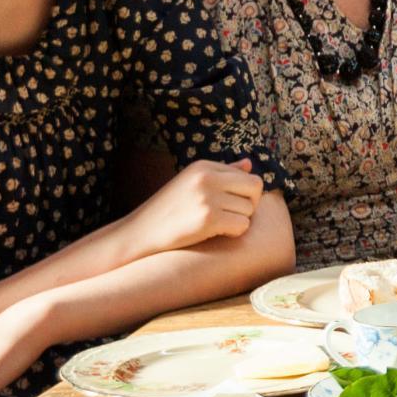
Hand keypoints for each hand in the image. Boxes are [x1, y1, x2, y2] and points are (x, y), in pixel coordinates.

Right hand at [122, 158, 263, 259]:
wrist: (141, 232)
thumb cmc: (169, 209)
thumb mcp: (192, 183)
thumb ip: (222, 173)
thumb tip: (249, 163)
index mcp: (204, 166)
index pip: (248, 175)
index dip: (244, 194)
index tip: (229, 205)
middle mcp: (207, 178)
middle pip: (255, 188)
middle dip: (250, 204)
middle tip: (232, 216)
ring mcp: (207, 198)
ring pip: (249, 210)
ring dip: (239, 220)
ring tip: (217, 224)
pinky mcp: (208, 219)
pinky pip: (242, 225)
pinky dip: (234, 233)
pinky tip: (216, 233)